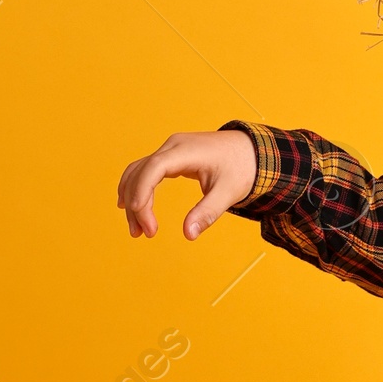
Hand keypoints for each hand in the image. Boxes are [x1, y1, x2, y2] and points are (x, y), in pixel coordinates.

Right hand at [117, 130, 257, 239]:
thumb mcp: (229, 192)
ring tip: (136, 230)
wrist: (250, 150)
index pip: (154, 167)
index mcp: (186, 151)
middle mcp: (173, 146)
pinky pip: (145, 171)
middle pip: (141, 172)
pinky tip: (132, 207)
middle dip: (136, 203)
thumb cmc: (242, 167)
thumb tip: (188, 234)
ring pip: (138, 172)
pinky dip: (137, 189)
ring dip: (132, 198)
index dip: (142, 190)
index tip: (140, 215)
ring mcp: (170, 150)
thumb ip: (208, 212)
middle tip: (141, 233)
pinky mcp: (170, 157)